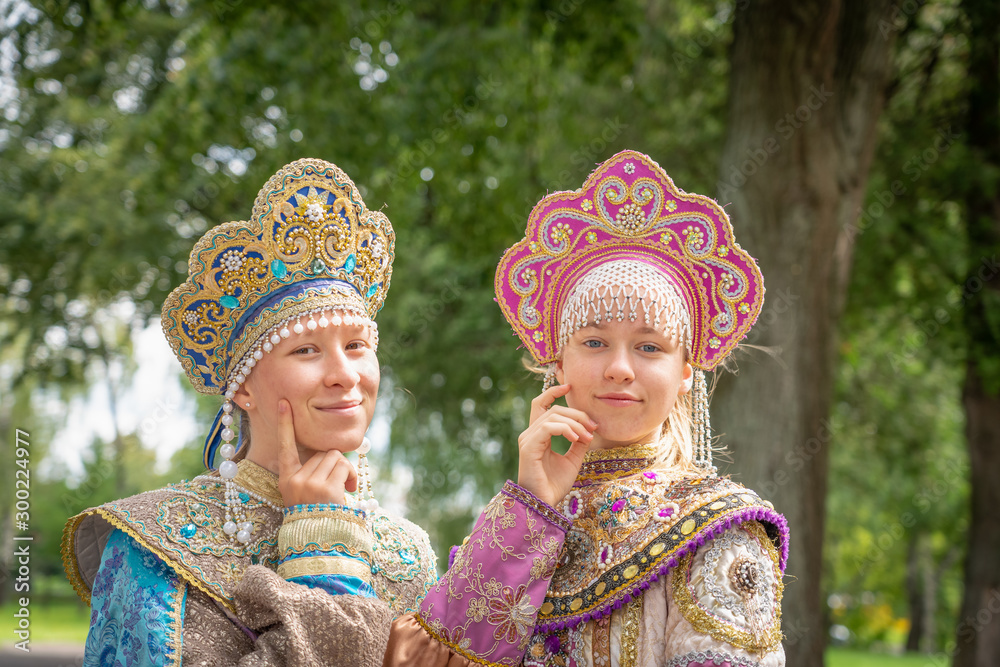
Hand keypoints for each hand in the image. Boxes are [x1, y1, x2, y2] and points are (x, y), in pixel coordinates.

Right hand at [275, 399, 357, 505]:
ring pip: (334, 456)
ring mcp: (308, 483)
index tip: (284, 402)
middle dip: (335, 463)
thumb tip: (332, 452)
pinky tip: (349, 490)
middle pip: (322, 452)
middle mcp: (294, 479)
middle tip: (340, 481)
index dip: (285, 424)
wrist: (321, 540)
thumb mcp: (306, 493)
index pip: (285, 446)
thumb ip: (313, 471)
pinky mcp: (323, 487)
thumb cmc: (318, 514)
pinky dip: (351, 475)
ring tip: (344, 487)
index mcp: (286, 478)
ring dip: (345, 469)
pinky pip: (343, 465)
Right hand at [517, 384, 595, 507]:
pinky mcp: (528, 446)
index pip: (541, 404)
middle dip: (577, 414)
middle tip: (594, 427)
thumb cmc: (555, 484)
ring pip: (553, 416)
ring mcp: (528, 439)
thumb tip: (589, 428)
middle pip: (553, 409)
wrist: (544, 503)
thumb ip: (578, 442)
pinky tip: (577, 439)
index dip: (553, 391)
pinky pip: (548, 427)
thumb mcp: (573, 459)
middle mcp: (530, 433)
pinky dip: (565, 429)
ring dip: (575, 423)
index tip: (569, 386)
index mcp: (538, 434)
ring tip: (587, 436)